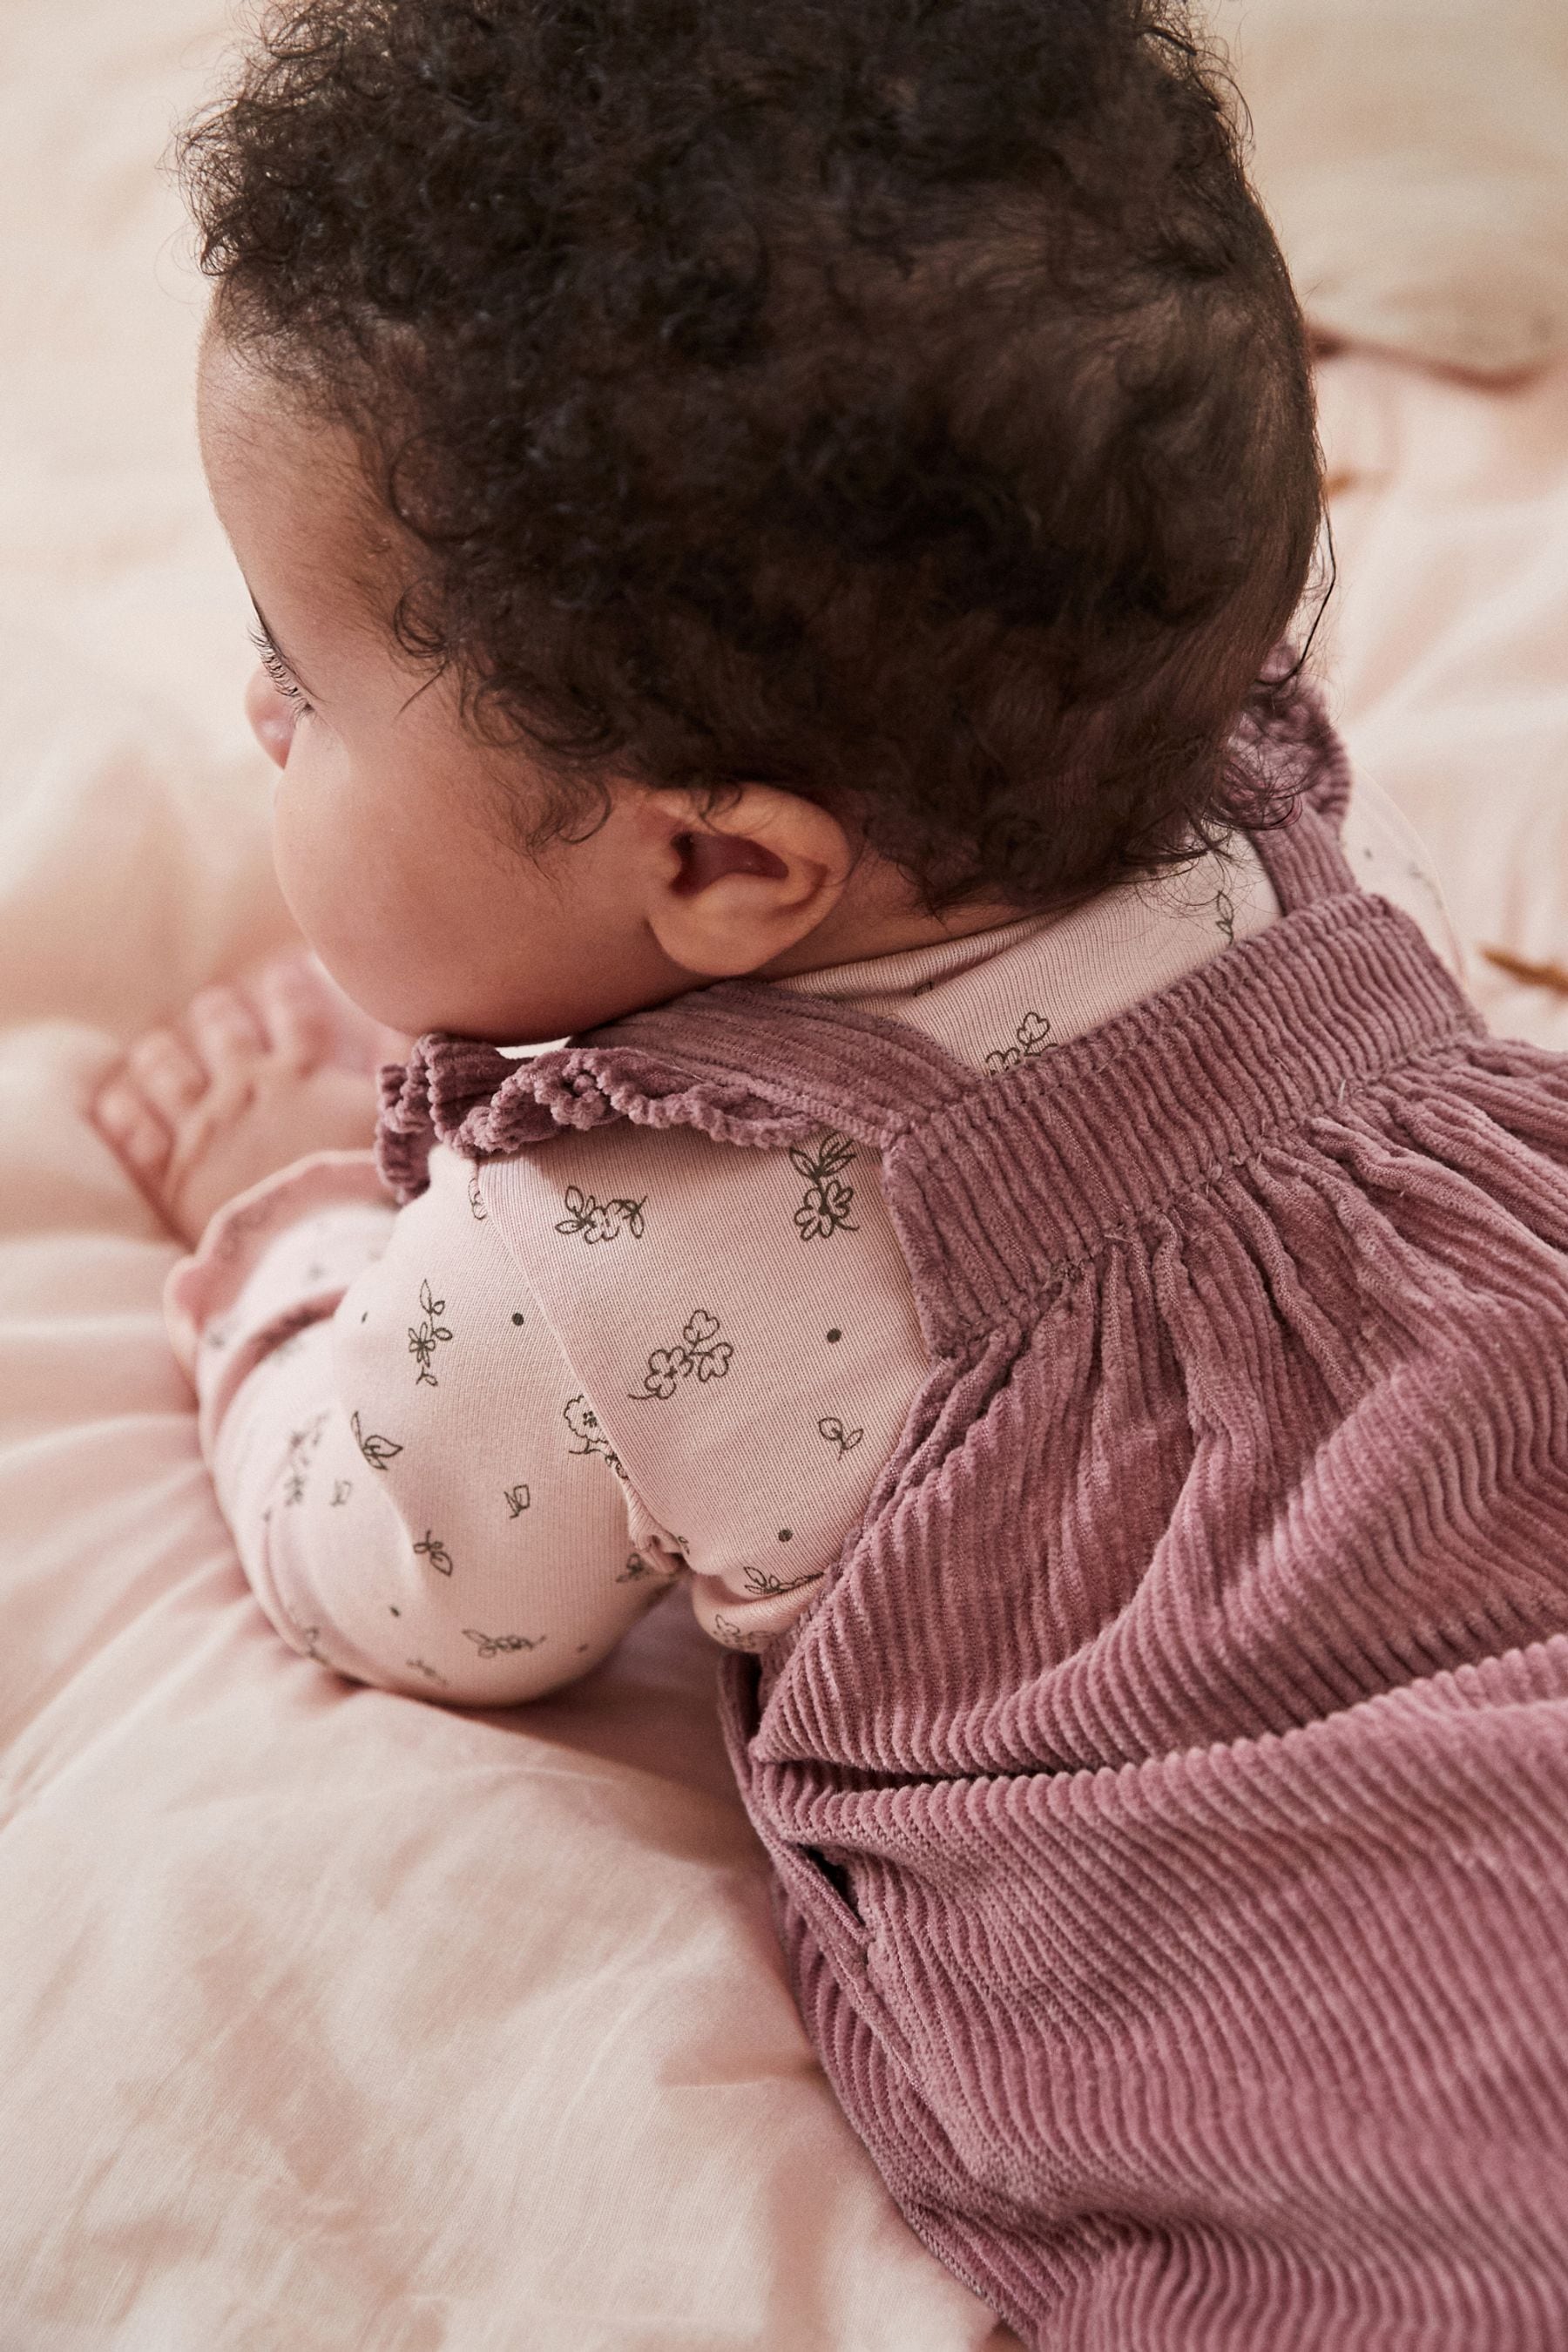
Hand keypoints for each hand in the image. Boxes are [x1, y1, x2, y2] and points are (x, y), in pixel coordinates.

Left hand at [93, 957, 403, 1247]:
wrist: (322, 1254)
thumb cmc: (371, 1190)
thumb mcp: (403, 1119)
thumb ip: (409, 1066)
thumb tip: (429, 1022)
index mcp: (303, 1074)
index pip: (295, 1009)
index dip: (289, 984)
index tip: (283, 967)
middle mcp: (247, 1090)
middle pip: (222, 1028)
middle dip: (219, 1011)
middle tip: (217, 1005)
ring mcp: (204, 1130)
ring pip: (167, 1070)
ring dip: (162, 1053)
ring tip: (159, 1045)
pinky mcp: (174, 1176)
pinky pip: (135, 1133)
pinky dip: (123, 1112)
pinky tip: (116, 1100)